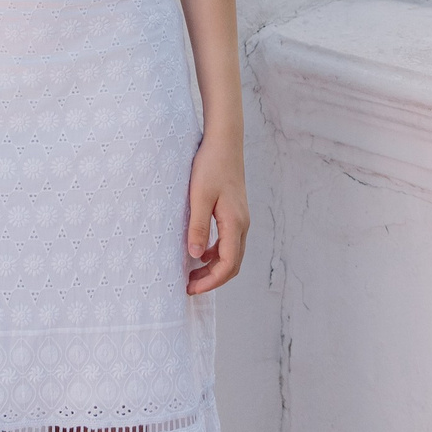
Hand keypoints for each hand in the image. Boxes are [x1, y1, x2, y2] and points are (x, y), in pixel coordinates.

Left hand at [185, 132, 248, 294]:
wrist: (224, 142)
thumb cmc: (211, 166)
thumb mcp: (199, 197)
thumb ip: (198, 227)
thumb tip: (195, 255)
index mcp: (235, 224)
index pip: (227, 265)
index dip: (210, 282)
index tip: (190, 289)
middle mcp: (242, 225)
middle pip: (232, 264)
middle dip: (212, 279)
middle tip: (189, 286)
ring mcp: (240, 219)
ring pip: (231, 254)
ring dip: (214, 267)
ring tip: (192, 273)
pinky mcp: (235, 212)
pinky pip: (228, 241)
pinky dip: (216, 253)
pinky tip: (200, 251)